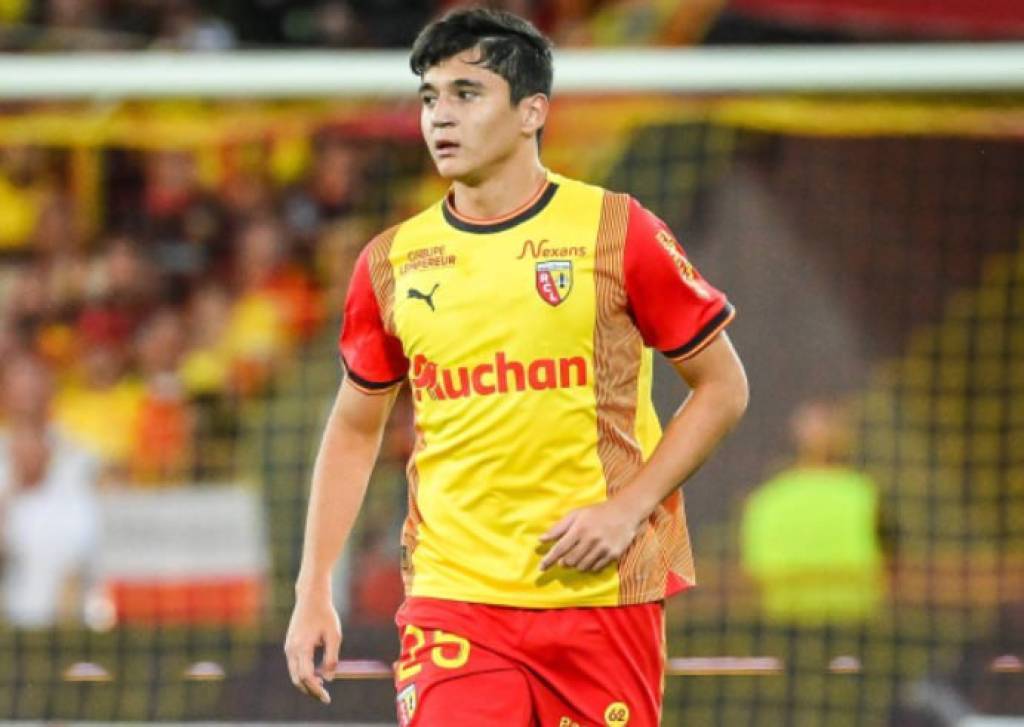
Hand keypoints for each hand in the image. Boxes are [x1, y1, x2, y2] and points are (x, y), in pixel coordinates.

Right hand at [284, 588, 340, 703]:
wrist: (311, 597)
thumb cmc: (325, 614)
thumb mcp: (334, 635)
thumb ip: (331, 657)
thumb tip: (329, 678)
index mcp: (302, 647)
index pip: (307, 677)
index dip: (316, 690)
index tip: (327, 697)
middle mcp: (291, 649)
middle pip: (298, 680)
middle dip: (310, 691)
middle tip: (325, 697)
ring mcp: (288, 647)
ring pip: (294, 674)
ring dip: (306, 683)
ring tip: (322, 687)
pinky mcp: (289, 645)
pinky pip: (294, 666)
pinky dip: (303, 674)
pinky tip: (316, 675)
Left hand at [539, 500, 642, 572]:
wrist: (624, 512)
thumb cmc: (596, 512)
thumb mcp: (576, 514)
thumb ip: (558, 528)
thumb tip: (541, 539)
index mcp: (579, 528)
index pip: (560, 548)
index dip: (549, 560)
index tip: (541, 568)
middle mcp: (591, 539)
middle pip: (570, 561)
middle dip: (564, 563)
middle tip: (564, 560)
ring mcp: (603, 548)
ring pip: (582, 566)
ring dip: (576, 565)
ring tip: (577, 558)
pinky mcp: (613, 555)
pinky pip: (595, 568)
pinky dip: (589, 566)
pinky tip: (590, 559)